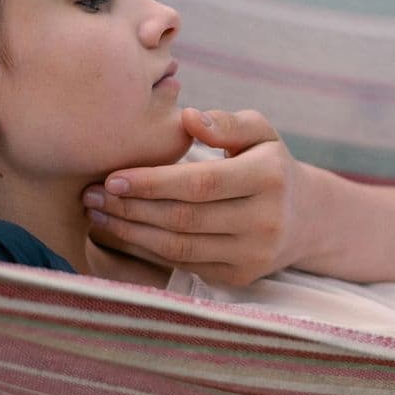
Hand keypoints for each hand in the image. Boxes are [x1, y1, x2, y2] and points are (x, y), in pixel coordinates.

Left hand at [84, 107, 310, 284]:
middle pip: (185, 218)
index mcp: (269, 177)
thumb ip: (226, 122)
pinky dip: (146, 250)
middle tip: (90, 194)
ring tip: (97, 214)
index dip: (153, 182)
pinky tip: (121, 232)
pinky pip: (183, 265)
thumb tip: (188, 118)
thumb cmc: (268, 163)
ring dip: (131, 232)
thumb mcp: (260, 132)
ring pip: (179, 247)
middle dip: (131, 207)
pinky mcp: (239, 276)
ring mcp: (253, 254)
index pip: (201, 183)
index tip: (112, 176)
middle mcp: (266, 220)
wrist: (304, 217)